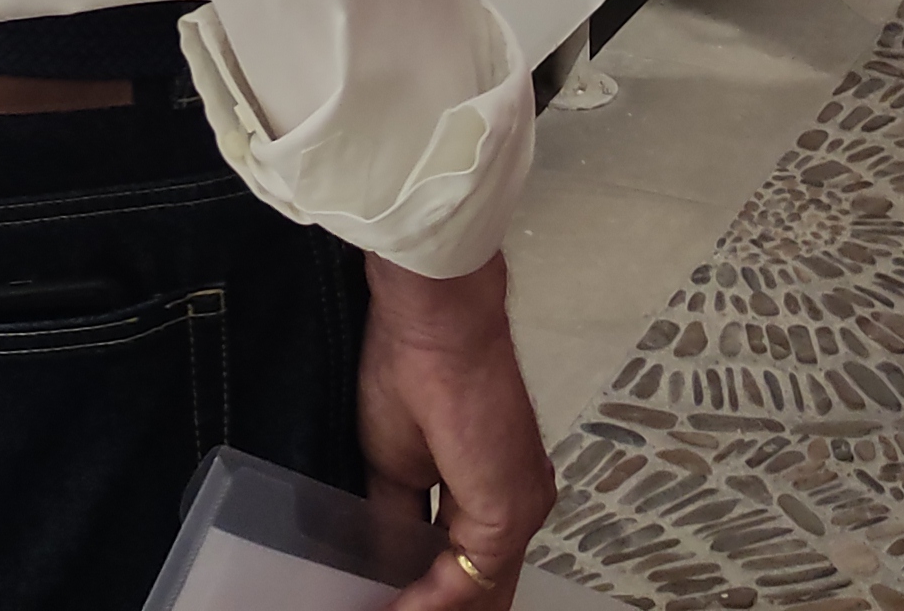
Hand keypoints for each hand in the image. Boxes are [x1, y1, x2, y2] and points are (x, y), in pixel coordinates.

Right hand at [358, 253, 553, 607]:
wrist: (432, 321)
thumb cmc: (410, 368)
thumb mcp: (393, 463)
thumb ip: (398, 518)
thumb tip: (383, 563)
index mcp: (497, 487)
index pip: (469, 565)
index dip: (431, 594)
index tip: (391, 604)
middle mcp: (520, 503)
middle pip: (484, 587)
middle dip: (441, 608)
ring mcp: (519, 509)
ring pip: (484, 591)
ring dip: (433, 610)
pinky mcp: (508, 512)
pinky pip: (471, 579)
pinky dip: (428, 603)